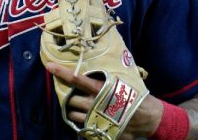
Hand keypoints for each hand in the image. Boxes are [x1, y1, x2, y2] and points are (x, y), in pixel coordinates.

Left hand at [45, 62, 163, 139]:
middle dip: (69, 96)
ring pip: (72, 114)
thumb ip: (105, 78)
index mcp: (99, 90)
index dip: (61, 72)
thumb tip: (95, 68)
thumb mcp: (121, 82)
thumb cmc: (135, 96)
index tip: (49, 67)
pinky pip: (81, 127)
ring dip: (73, 110)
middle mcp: (94, 104)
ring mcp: (94, 119)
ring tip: (79, 106)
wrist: (148, 118)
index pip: (75, 79)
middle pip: (70, 99)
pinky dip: (81, 122)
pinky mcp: (97, 131)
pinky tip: (87, 118)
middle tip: (72, 93)